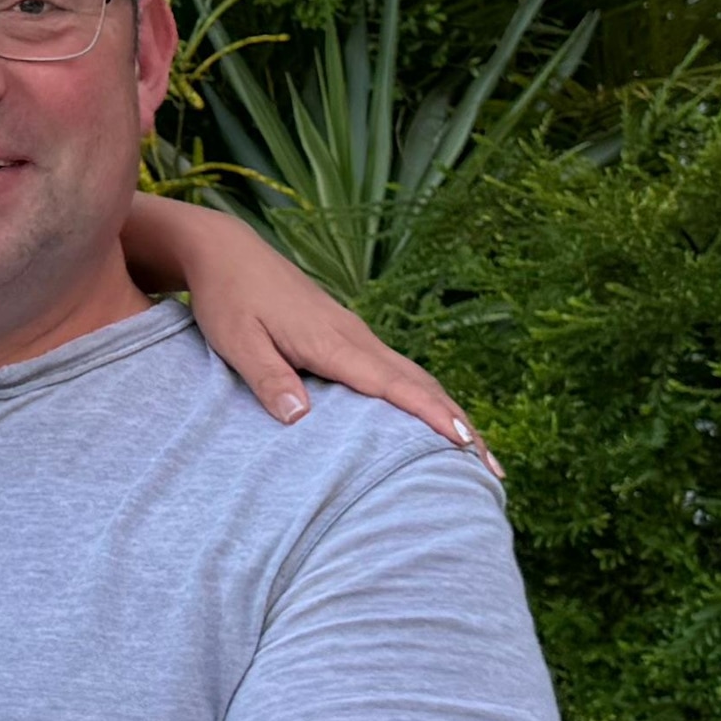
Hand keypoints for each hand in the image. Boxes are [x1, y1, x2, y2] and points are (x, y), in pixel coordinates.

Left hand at [141, 195, 484, 461]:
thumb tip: (301, 418)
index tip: (467, 444)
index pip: (395, 385)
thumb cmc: (228, 298)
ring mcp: (354, 335)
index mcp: (333, 342)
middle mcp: (355, 337)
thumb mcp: (237, 342)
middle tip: (493, 468)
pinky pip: (395, 372)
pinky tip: (429, 417)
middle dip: (459, 423)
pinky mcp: (346, 336)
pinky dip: (423, 397)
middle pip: (420, 384)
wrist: (227, 252)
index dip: (432, 415)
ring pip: (413, 377)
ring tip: (477, 452)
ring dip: (447, 411)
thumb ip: (269, 378)